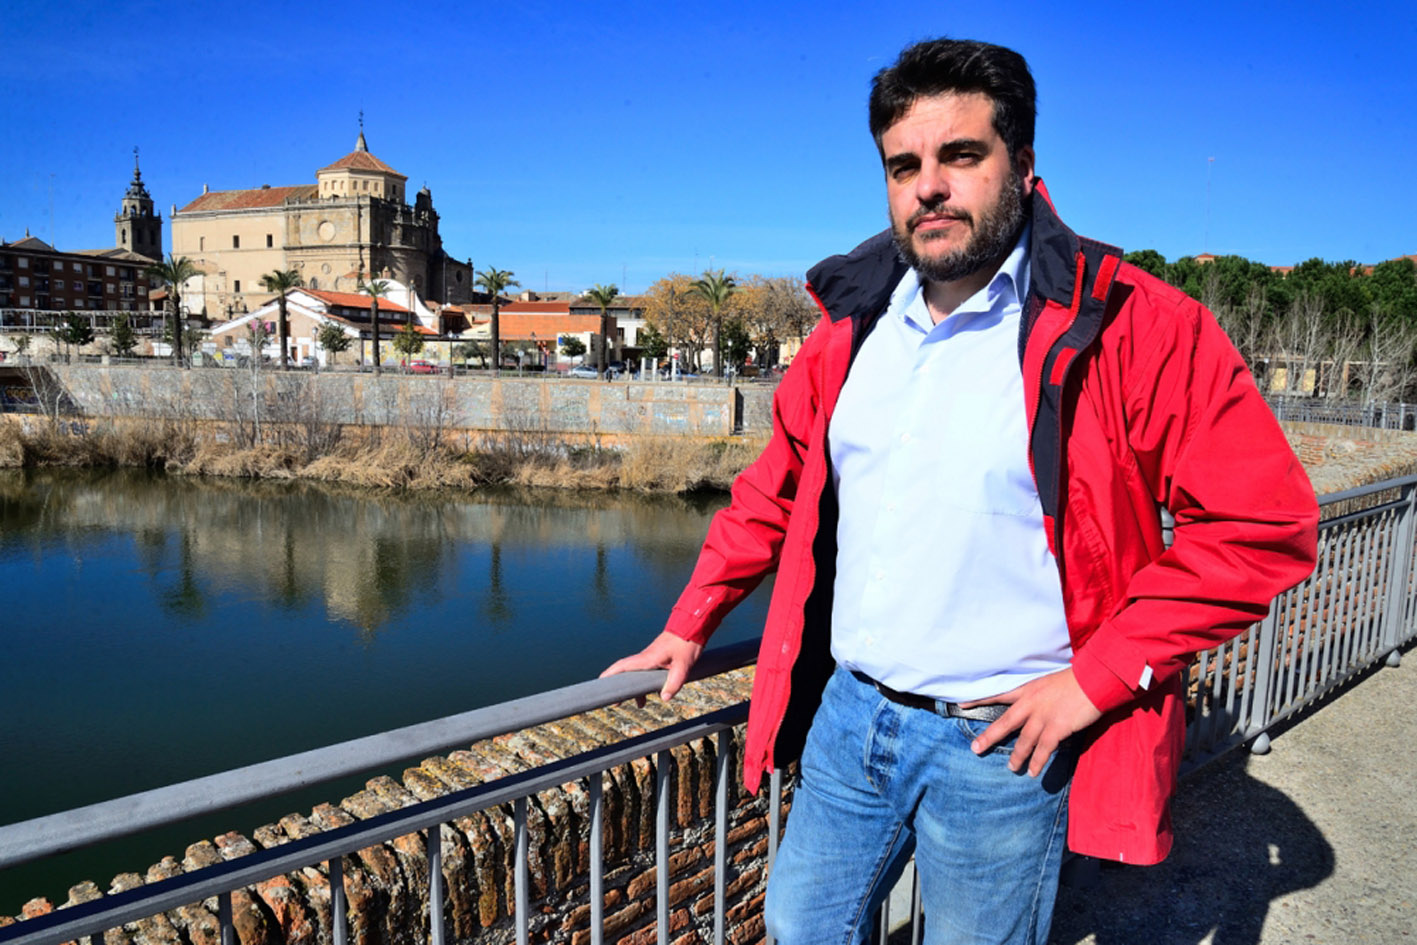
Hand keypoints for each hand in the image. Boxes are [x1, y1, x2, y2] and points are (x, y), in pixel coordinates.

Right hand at [600, 631, 703, 702]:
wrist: (692, 627)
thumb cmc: (686, 643)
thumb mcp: (683, 666)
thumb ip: (674, 683)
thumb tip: (664, 698)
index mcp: (647, 658)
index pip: (623, 666)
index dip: (610, 674)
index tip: (600, 683)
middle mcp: (645, 658)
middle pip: (626, 673)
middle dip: (620, 687)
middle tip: (615, 703)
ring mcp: (651, 658)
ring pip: (638, 675)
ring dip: (636, 689)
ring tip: (639, 704)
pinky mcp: (658, 659)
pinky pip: (647, 673)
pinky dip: (647, 684)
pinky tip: (656, 693)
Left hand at [962, 668, 1101, 776]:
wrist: (1095, 679)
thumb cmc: (1078, 678)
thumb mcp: (1052, 681)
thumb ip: (1042, 694)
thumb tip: (1039, 707)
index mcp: (1029, 688)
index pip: (998, 693)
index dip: (979, 699)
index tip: (961, 703)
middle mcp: (1031, 702)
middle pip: (1004, 722)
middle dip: (989, 737)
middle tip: (975, 749)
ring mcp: (1043, 716)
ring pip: (1024, 741)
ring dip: (1017, 756)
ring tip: (1011, 767)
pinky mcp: (1056, 728)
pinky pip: (1043, 749)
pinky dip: (1037, 762)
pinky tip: (1033, 772)